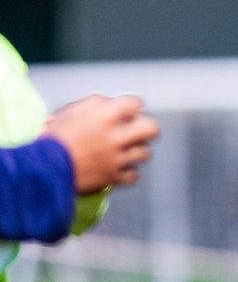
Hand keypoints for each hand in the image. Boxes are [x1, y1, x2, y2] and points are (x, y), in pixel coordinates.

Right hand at [44, 94, 158, 193]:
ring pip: (145, 153)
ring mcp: (116, 158)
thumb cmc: (53, 139)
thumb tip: (108, 105)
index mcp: (105, 115)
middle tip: (137, 132)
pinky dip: (128, 173)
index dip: (132, 108)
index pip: (136, 103)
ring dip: (137, 151)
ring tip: (126, 151)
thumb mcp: (70, 112)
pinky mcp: (113, 177)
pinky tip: (119, 169)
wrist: (42, 169)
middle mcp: (115, 136)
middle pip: (151, 128)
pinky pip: (134, 175)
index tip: (128, 113)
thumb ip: (93, 105)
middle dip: (147, 129)